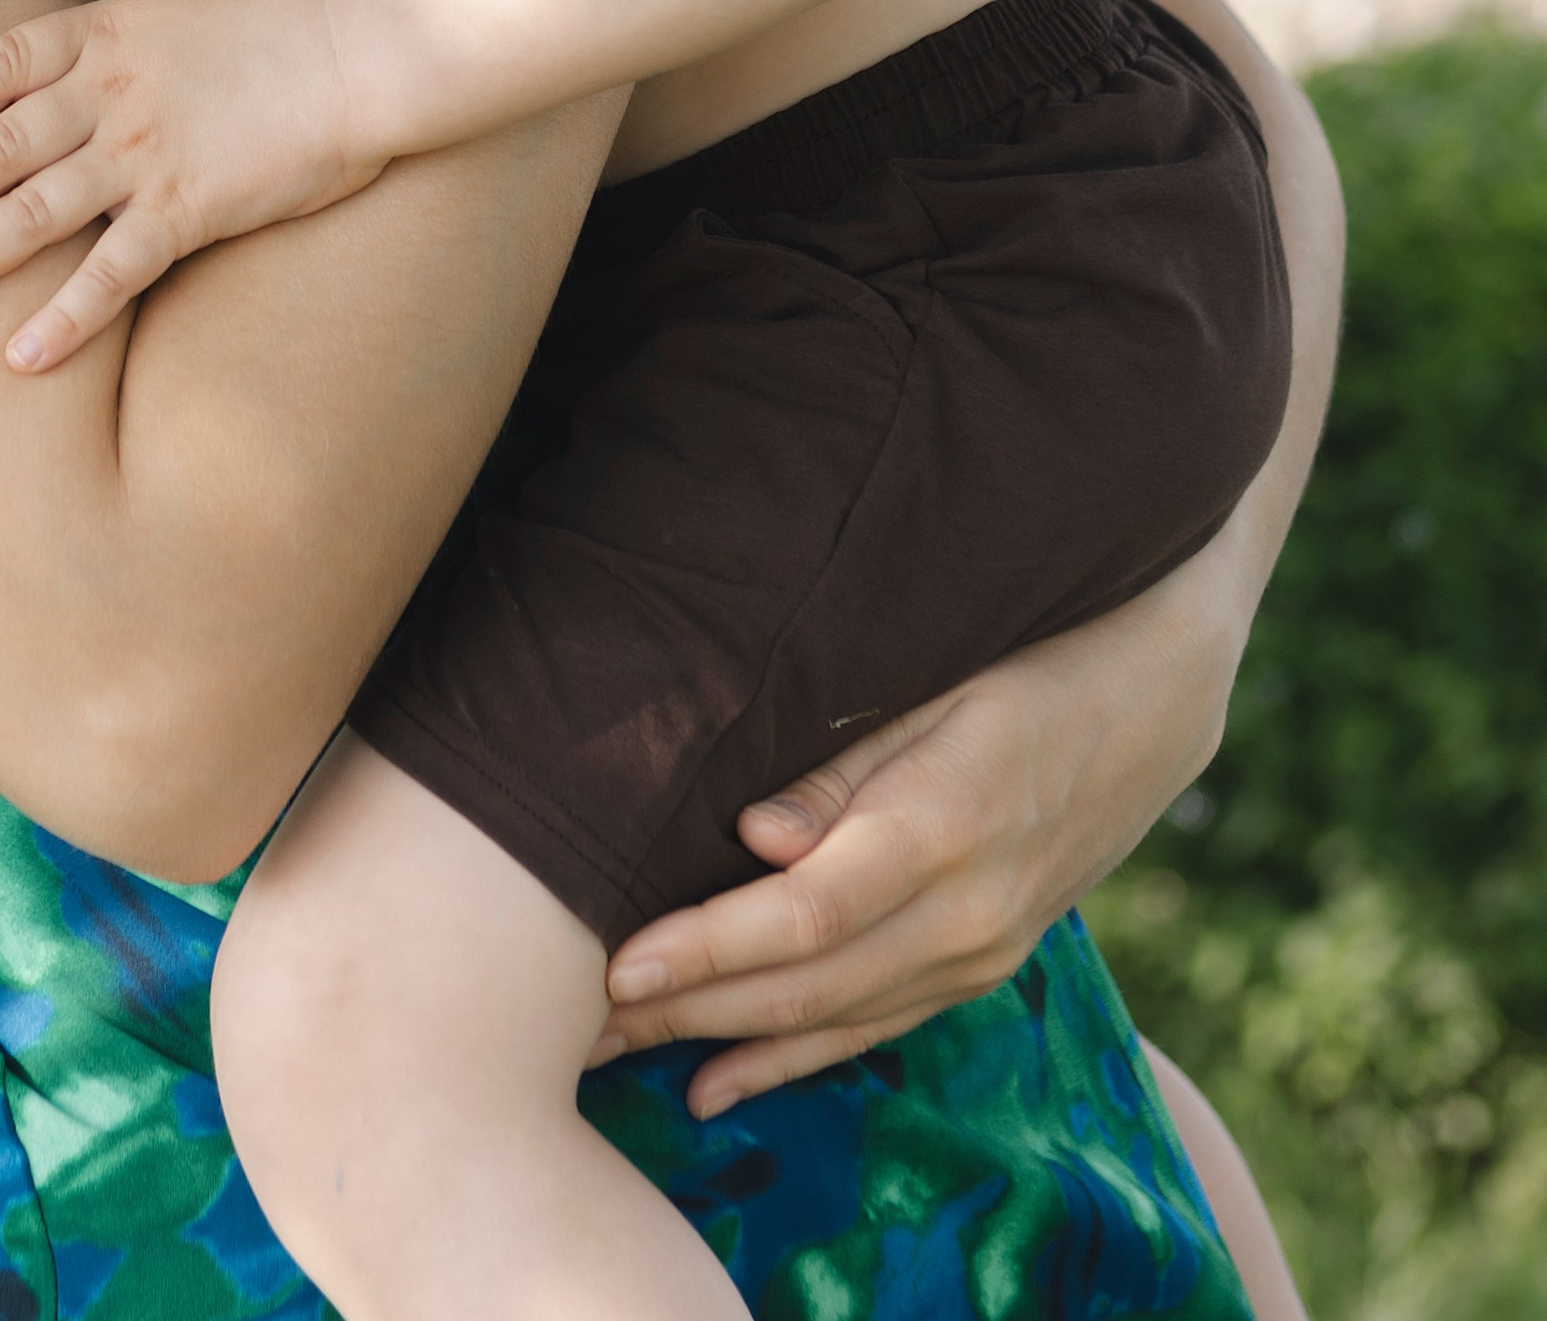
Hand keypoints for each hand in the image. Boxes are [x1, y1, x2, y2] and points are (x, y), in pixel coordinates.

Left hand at [0, 0, 383, 370]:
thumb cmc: (300, 7)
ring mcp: (144, 154)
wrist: (364, 50)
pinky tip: (20, 356)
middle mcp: (110, 94)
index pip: (4, 62)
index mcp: (110, 32)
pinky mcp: (189, 210)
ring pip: (34, 213)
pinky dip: (64, 318)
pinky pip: (113, 274)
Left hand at [589, 549, 1243, 1108]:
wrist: (1157, 692)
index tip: (614, 961)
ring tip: (617, 1053)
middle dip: (685, 1007)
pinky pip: (876, 1029)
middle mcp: (967, 910)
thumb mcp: (939, 677)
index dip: (705, 945)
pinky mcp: (985, 964)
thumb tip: (751, 838)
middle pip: (804, 982)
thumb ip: (843, 764)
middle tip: (575, 1024)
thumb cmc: (1027, 650)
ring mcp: (983, 949)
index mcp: (943, 824)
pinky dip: (794, 1060)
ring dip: (722, 1040)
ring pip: (833, 1019)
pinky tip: (718, 1083)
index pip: (801, 912)